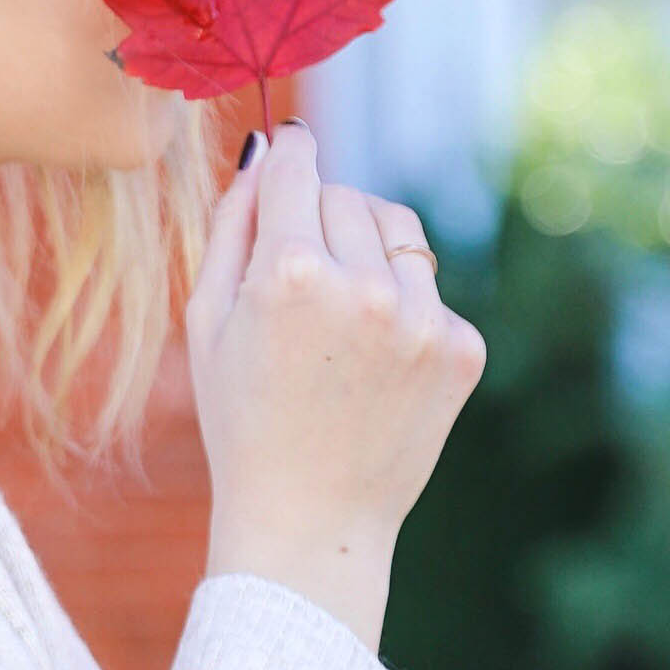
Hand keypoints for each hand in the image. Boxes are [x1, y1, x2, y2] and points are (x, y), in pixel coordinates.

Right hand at [185, 122, 484, 653]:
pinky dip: (402, 309)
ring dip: (366, 251)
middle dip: (319, 218)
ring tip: (337, 319)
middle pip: (345, 194)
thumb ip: (229, 224)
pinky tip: (372, 364)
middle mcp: (362, 286)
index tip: (290, 150)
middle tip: (297, 282)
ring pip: (396, 229)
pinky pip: (429, 289)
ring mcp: (421, 318)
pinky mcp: (461, 349)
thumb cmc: (241, 423)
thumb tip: (266, 149)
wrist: (309, 521)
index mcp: (288, 272)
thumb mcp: (208, 321)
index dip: (289, 154)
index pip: (298, 165)